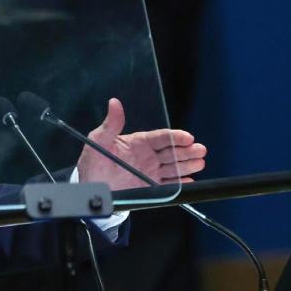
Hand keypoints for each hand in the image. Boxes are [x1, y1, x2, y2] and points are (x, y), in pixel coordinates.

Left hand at [77, 98, 206, 191]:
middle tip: (200, 150)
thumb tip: (114, 103)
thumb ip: (110, 124)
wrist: (90, 187)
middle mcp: (147, 156)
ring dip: (187, 165)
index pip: (161, 137)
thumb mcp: (98, 141)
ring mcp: (150, 171)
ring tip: (199, 163)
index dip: (175, 137)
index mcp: (138, 142)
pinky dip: (179, 183)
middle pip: (171, 151)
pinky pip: (168, 185)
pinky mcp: (149, 187)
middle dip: (187, 150)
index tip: (188, 137)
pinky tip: (189, 181)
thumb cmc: (93, 161)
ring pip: (173, 167)